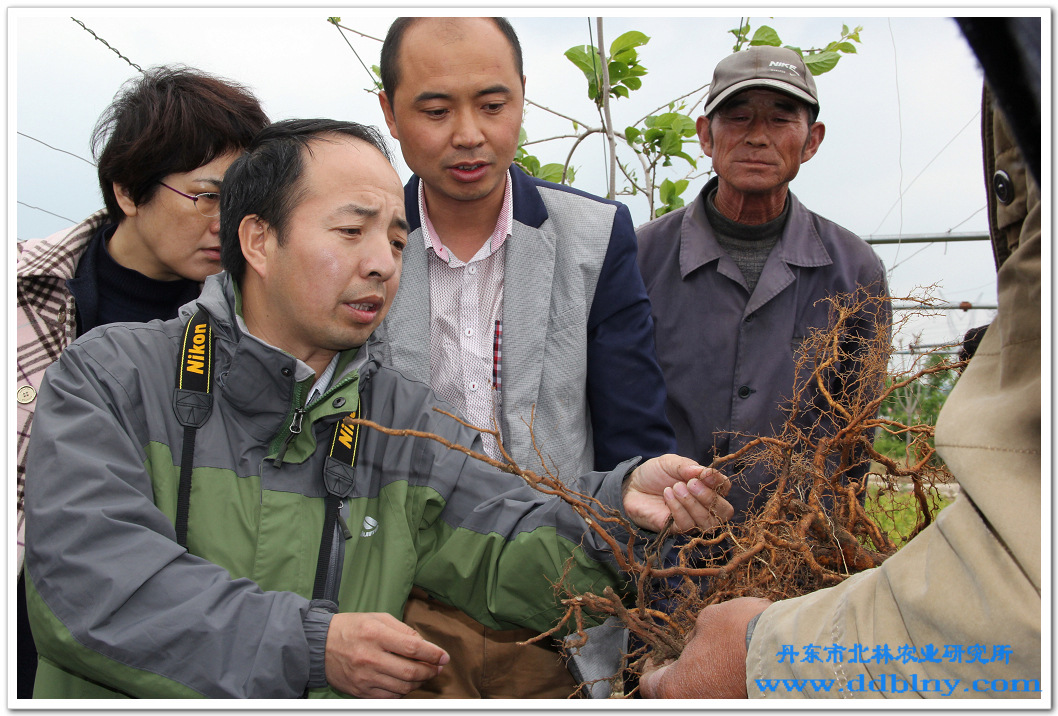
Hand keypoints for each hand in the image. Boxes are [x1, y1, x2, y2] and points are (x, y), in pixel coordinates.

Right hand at [324, 612, 448, 697]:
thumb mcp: (377, 618)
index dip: (433, 654)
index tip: (444, 656)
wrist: (319, 645)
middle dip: (430, 671)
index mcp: (376, 634)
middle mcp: (370, 657)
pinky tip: (405, 683)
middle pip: (410, 672)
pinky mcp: (360, 691)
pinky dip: (402, 692)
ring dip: (418, 683)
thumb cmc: (351, 628)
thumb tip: (424, 645)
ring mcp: (365, 677)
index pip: (413, 648)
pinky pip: (389, 697)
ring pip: (402, 687)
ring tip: (422, 674)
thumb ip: (403, 630)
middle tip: (437, 667)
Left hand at [623, 454, 732, 531]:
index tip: (706, 474)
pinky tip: (668, 495)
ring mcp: (691, 519)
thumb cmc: (654, 474)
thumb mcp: (670, 462)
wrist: (631, 486)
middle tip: (691, 484)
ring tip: (675, 487)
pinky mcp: (676, 529)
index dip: (719, 482)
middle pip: (724, 512)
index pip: (725, 488)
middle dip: (710, 498)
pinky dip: (678, 509)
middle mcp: (703, 505)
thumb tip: (708, 472)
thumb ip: (688, 466)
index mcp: (707, 486)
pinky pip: (687, 525)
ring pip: (708, 523)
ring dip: (693, 504)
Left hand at [640, 597, 771, 697]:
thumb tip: (696, 642)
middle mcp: (694, 707)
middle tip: (690, 658)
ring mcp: (719, 708)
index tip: (657, 659)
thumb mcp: (708, 620)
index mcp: (674, 688)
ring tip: (720, 660)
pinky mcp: (742, 706)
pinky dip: (727, 686)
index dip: (653, 668)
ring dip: (707, 682)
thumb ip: (694, 636)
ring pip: (704, 697)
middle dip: (682, 675)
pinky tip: (737, 668)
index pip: (650, 685)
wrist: (788, 648)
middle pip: (677, 694)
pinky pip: (726, 696)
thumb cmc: (742, 631)